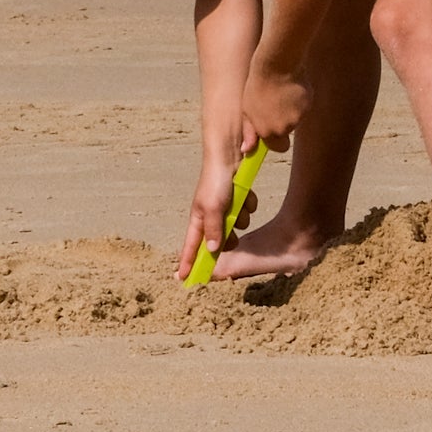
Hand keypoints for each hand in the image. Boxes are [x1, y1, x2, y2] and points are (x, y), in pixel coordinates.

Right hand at [174, 149, 258, 278]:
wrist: (230, 153)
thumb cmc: (216, 179)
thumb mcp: (213, 207)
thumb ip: (213, 230)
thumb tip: (211, 250)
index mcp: (199, 218)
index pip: (191, 246)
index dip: (187, 262)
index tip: (184, 279)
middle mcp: (211, 215)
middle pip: (221, 240)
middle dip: (230, 235)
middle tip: (232, 227)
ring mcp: (226, 207)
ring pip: (239, 225)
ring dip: (241, 214)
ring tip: (238, 200)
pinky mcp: (238, 198)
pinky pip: (248, 210)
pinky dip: (248, 202)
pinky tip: (246, 192)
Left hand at [241, 67, 309, 151]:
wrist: (277, 63)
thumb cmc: (258, 85)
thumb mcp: (248, 109)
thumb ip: (250, 132)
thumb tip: (246, 151)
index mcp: (267, 131)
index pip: (278, 147)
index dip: (276, 138)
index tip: (274, 128)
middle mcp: (283, 128)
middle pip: (288, 132)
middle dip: (285, 123)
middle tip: (276, 104)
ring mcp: (297, 118)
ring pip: (297, 118)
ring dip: (292, 109)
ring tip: (282, 92)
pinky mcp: (308, 106)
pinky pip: (305, 108)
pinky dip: (300, 100)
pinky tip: (292, 87)